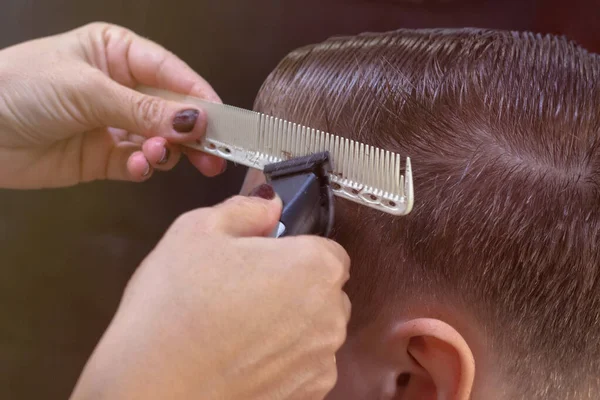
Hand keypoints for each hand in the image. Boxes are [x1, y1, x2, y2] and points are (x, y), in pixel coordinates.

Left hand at [0, 22, 225, 188]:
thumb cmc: (18, 87)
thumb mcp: (87, 90)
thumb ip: (144, 110)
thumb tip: (193, 121)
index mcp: (118, 53)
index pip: (172, 74)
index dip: (199, 97)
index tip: (222, 121)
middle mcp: (121, 88)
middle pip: (173, 111)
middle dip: (193, 133)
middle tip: (214, 154)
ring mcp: (114, 124)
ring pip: (161, 141)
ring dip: (165, 151)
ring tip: (156, 155)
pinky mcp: (106, 157)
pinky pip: (139, 163)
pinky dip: (144, 167)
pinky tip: (138, 166)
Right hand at [71, 185, 351, 399]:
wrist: (152, 388)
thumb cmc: (174, 307)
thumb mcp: (196, 230)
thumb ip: (245, 209)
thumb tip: (270, 205)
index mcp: (314, 266)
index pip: (326, 249)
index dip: (293, 251)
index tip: (264, 259)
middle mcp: (330, 315)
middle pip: (324, 290)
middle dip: (294, 286)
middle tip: (244, 291)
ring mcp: (321, 361)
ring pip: (315, 329)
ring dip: (290, 324)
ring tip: (238, 328)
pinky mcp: (308, 395)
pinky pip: (304, 365)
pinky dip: (283, 360)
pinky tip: (243, 356)